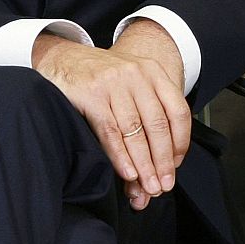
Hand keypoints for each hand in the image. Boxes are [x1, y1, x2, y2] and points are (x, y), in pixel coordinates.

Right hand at [33, 22, 190, 210]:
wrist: (65, 58)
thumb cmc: (101, 79)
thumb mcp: (130, 87)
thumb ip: (144, 121)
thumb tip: (153, 169)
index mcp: (154, 73)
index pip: (178, 112)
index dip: (180, 143)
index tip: (175, 166)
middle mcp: (138, 76)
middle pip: (157, 125)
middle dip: (162, 161)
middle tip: (162, 185)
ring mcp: (115, 84)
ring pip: (135, 131)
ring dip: (143, 164)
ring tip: (148, 186)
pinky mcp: (92, 94)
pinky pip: (110, 131)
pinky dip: (120, 155)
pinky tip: (128, 172)